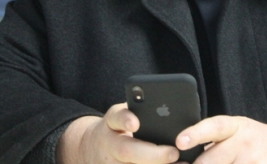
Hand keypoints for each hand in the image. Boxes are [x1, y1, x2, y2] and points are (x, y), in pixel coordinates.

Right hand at [56, 103, 180, 163]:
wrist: (93, 148)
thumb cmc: (118, 128)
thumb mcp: (122, 115)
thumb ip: (140, 111)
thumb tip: (167, 109)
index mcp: (111, 123)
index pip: (116, 118)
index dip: (125, 120)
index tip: (136, 123)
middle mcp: (109, 144)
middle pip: (127, 151)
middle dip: (151, 154)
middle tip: (173, 153)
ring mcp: (111, 163)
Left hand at [175, 116, 266, 163]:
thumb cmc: (261, 142)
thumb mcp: (241, 131)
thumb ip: (216, 142)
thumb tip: (187, 160)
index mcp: (238, 127)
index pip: (214, 127)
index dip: (196, 134)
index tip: (180, 141)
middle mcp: (246, 143)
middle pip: (209, 163)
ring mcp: (256, 162)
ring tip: (230, 163)